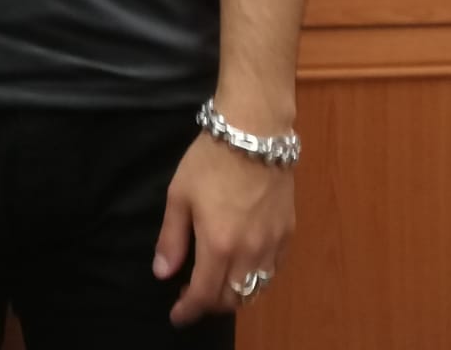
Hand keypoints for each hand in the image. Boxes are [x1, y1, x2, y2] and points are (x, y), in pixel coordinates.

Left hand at [152, 134, 293, 324]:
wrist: (254, 134)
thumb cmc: (209, 161)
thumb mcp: (179, 196)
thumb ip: (171, 239)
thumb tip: (163, 274)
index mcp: (219, 245)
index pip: (205, 295)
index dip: (189, 310)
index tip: (177, 317)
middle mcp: (250, 253)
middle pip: (233, 299)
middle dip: (211, 304)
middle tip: (192, 295)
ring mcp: (273, 245)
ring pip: (256, 288)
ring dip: (234, 294)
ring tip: (216, 283)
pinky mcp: (288, 233)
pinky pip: (272, 270)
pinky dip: (255, 278)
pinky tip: (242, 266)